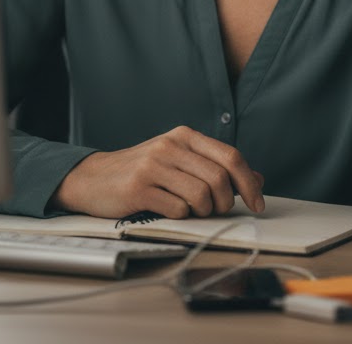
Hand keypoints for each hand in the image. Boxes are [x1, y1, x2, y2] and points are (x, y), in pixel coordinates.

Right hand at [51, 125, 265, 219]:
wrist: (93, 178)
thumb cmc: (142, 172)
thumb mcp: (180, 161)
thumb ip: (216, 168)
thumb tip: (258, 180)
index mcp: (184, 136)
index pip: (231, 156)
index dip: (249, 183)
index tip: (258, 204)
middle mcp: (171, 145)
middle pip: (219, 178)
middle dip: (225, 203)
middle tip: (217, 211)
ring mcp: (154, 165)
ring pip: (201, 196)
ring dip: (202, 212)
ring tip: (190, 210)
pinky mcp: (139, 187)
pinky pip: (177, 209)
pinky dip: (180, 216)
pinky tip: (167, 209)